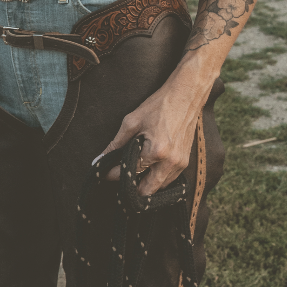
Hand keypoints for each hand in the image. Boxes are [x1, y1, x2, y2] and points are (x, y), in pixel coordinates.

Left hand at [98, 72, 202, 196]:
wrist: (186, 95)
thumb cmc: (159, 105)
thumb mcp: (133, 121)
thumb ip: (116, 143)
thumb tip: (99, 158)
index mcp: (156, 151)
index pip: (130, 174)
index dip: (114, 175)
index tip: (105, 174)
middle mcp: (170, 162)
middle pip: (147, 191)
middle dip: (131, 188)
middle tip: (120, 178)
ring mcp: (180, 163)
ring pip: (159, 188)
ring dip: (146, 184)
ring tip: (133, 173)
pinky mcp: (186, 161)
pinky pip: (169, 179)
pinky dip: (157, 178)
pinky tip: (149, 168)